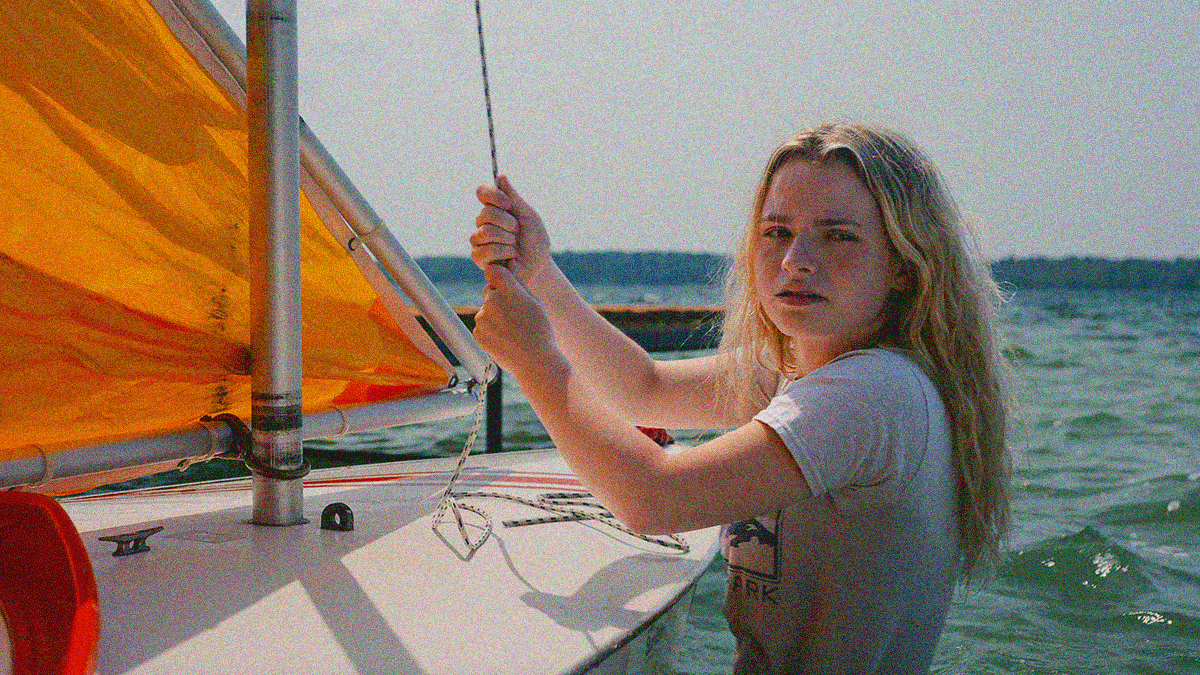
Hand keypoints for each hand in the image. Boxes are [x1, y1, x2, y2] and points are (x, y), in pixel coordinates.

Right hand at [471, 175, 551, 289]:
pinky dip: (503, 254)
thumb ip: (515, 198)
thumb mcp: (529, 216)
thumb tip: (500, 176)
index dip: (493, 195)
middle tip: (518, 232)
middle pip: (486, 213)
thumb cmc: (535, 240)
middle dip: (508, 223)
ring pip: (485, 232)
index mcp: (495, 208)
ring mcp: (479, 240)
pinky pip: (484, 251)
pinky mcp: (479, 258)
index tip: (508, 204)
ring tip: (515, 247)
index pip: (483, 192)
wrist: (539, 265)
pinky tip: (510, 259)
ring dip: (507, 240)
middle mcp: (484, 222)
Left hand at [473, 263, 559, 374]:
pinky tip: (506, 339)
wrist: (535, 362)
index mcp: (507, 290)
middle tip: (516, 315)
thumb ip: (519, 280)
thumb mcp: (534, 301)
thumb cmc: (540, 330)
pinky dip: (491, 331)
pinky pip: (482, 326)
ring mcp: (482, 319)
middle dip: (499, 298)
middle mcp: (491, 301)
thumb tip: (510, 261)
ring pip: (486, 310)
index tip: (507, 285)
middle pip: (490, 291)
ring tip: (513, 330)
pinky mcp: (477, 334)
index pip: (493, 271)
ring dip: (495, 316)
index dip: (501, 277)